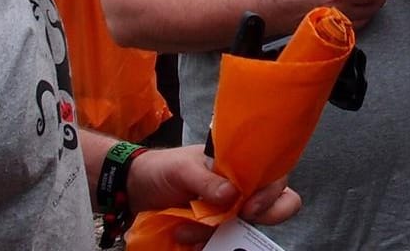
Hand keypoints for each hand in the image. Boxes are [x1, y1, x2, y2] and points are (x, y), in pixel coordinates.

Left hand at [127, 146, 301, 243]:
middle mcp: (240, 189)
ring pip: (244, 229)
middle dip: (260, 216)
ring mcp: (227, 211)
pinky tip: (185, 236)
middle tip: (236, 219)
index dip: (271, 193)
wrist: (135, 188)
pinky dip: (207, 243)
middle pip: (273, 206)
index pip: (274, 176)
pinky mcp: (212, 229)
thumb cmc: (161, 169)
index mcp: (238, 166)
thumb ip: (207, 181)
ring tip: (188, 229)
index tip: (249, 208)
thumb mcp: (181, 169)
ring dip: (220, 233)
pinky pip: (223, 242)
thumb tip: (233, 195)